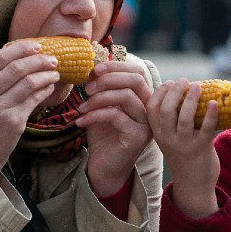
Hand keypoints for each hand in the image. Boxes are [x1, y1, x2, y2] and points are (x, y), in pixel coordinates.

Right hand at [0, 40, 59, 176]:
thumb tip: (16, 56)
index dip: (21, 49)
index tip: (36, 46)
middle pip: (17, 68)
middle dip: (39, 60)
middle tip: (52, 59)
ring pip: (29, 82)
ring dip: (46, 74)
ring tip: (55, 73)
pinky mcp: (13, 123)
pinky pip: (34, 99)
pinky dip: (45, 90)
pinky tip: (50, 88)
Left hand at [75, 60, 151, 195]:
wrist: (102, 167)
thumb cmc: (102, 135)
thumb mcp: (100, 105)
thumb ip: (100, 87)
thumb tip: (92, 65)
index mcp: (143, 98)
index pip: (137, 72)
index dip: (116, 66)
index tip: (94, 70)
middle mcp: (149, 109)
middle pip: (136, 80)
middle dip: (109, 78)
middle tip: (87, 88)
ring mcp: (146, 123)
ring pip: (125, 96)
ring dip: (98, 98)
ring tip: (81, 108)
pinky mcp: (137, 137)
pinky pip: (116, 116)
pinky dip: (95, 115)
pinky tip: (81, 122)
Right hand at [146, 79, 219, 217]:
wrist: (193, 186)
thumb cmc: (184, 157)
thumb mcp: (169, 140)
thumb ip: (170, 121)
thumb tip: (180, 92)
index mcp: (158, 134)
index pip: (151, 109)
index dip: (160, 92)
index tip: (170, 82)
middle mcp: (168, 139)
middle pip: (166, 110)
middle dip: (175, 91)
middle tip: (185, 81)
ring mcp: (184, 145)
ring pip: (185, 118)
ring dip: (191, 99)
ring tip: (198, 86)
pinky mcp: (201, 149)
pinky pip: (206, 128)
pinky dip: (211, 114)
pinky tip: (214, 103)